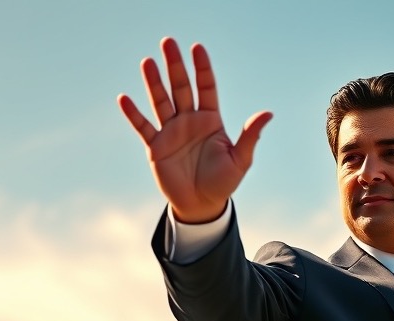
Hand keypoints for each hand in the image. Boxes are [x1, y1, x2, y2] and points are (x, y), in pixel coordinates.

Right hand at [118, 37, 271, 223]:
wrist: (202, 205)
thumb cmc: (223, 182)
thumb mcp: (240, 159)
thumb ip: (250, 135)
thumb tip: (268, 113)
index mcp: (211, 120)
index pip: (206, 88)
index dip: (202, 69)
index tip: (198, 48)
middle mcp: (190, 121)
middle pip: (181, 88)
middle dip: (175, 66)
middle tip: (168, 42)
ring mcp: (171, 132)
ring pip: (161, 102)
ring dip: (154, 83)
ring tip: (148, 62)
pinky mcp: (156, 147)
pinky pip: (143, 127)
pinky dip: (134, 114)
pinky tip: (124, 98)